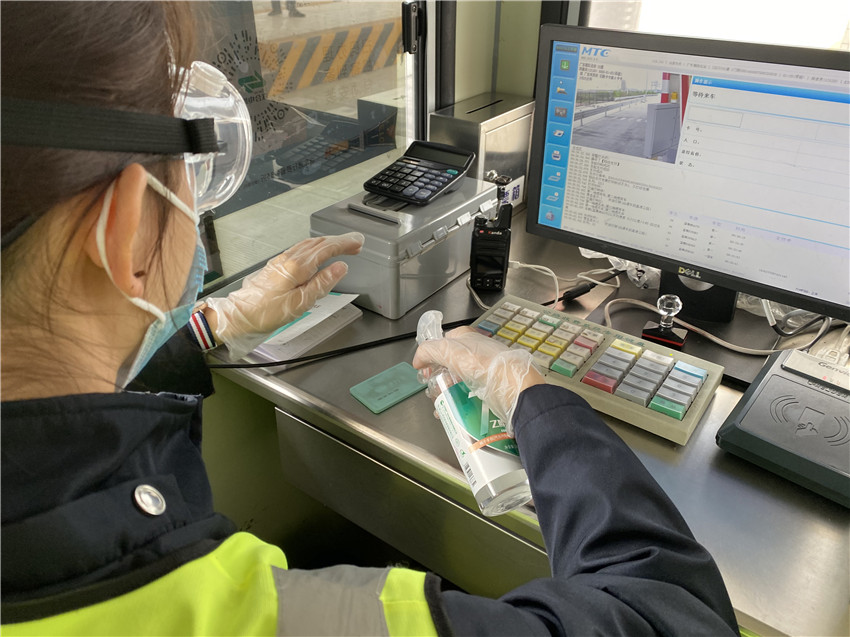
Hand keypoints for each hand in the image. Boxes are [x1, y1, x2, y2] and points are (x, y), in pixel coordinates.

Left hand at [205, 232, 363, 359]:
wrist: (239, 315)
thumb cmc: (267, 312)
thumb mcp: (300, 303)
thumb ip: (322, 283)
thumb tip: (340, 268)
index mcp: (297, 267)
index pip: (326, 249)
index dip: (344, 244)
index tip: (358, 242)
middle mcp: (289, 259)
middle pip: (318, 243)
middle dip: (339, 241)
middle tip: (356, 242)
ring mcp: (281, 261)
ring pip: (309, 244)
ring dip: (327, 242)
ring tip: (341, 245)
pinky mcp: (276, 266)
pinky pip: (300, 249)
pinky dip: (315, 247)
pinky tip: (317, 251)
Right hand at [412, 326, 543, 433]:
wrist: (514, 388)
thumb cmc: (485, 365)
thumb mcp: (449, 351)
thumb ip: (428, 351)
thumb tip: (418, 361)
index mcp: (468, 338)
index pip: (444, 341)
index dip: (431, 354)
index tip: (424, 369)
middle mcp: (477, 352)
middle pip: (449, 364)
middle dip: (437, 378)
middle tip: (432, 389)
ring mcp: (485, 371)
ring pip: (458, 381)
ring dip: (446, 393)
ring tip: (440, 405)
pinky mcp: (491, 389)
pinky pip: (470, 395)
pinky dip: (459, 403)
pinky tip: (454, 411)